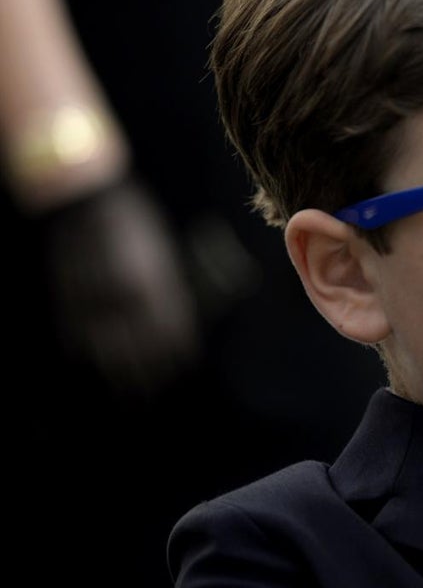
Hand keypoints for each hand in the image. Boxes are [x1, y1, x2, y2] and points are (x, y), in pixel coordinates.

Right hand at [42, 176, 199, 394]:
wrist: (87, 199)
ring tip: (126, 394)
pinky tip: (91, 368)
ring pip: (109, 354)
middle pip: (144, 351)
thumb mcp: (159, 253)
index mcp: (157, 288)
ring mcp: (95, 303)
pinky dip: (86, 357)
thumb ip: (164, 286)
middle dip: (152, 373)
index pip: (174, 334)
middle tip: (154, 389)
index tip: (181, 365)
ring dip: (119, 376)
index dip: (178, 353)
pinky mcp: (69, 301)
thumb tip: (172, 313)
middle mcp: (128, 302)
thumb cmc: (132, 220)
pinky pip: (78, 340)